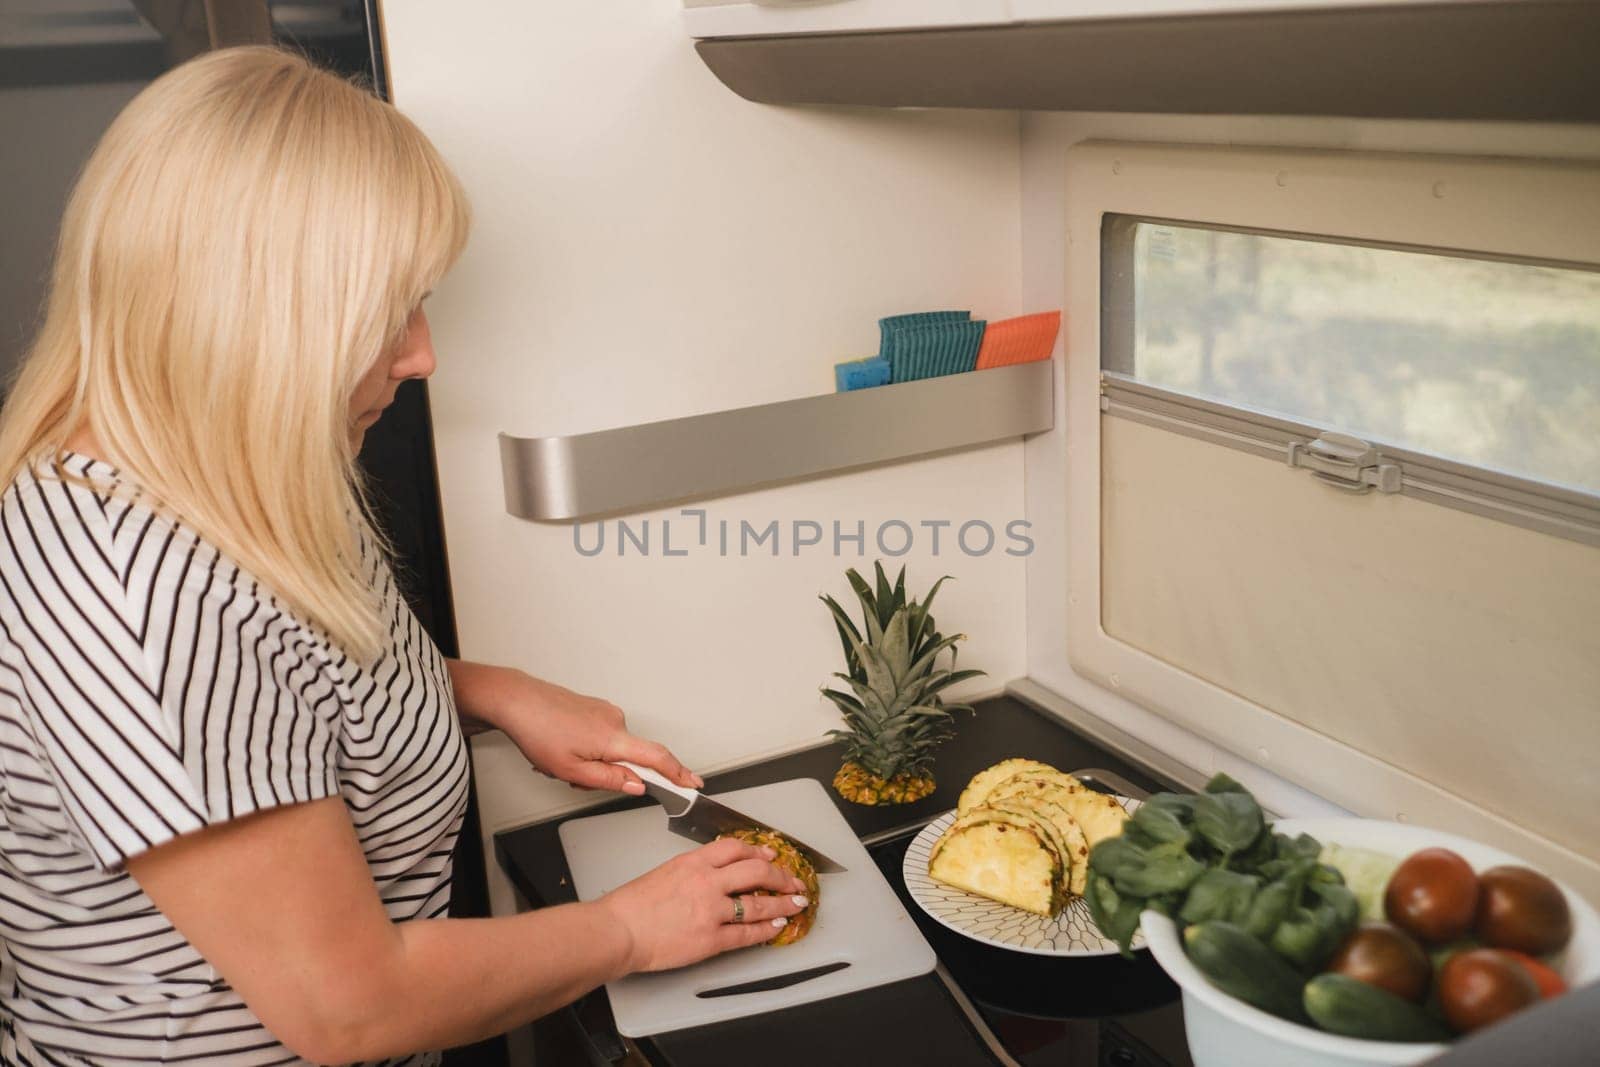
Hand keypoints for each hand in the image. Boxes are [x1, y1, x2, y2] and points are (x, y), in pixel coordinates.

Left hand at [463, 666, 701, 794]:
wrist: (517, 700)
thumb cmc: (538, 732)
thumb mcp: (571, 770)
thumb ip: (610, 780)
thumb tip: (638, 784)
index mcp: (613, 738)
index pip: (657, 758)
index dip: (678, 773)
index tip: (693, 784)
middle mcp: (615, 720)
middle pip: (630, 757)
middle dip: (610, 774)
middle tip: (576, 779)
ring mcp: (605, 712)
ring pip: (612, 749)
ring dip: (593, 762)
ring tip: (561, 760)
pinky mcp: (595, 708)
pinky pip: (602, 736)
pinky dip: (588, 749)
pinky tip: (562, 747)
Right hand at [598, 838, 808, 972]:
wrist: (619, 931)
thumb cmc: (632, 905)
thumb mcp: (665, 872)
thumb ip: (693, 871)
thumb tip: (716, 875)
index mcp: (693, 862)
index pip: (736, 848)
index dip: (759, 850)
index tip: (771, 854)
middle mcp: (707, 882)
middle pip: (756, 870)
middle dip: (780, 875)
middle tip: (792, 880)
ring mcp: (711, 910)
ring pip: (759, 902)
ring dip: (782, 903)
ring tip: (795, 903)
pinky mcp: (711, 939)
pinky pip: (747, 933)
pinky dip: (766, 929)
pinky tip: (776, 926)